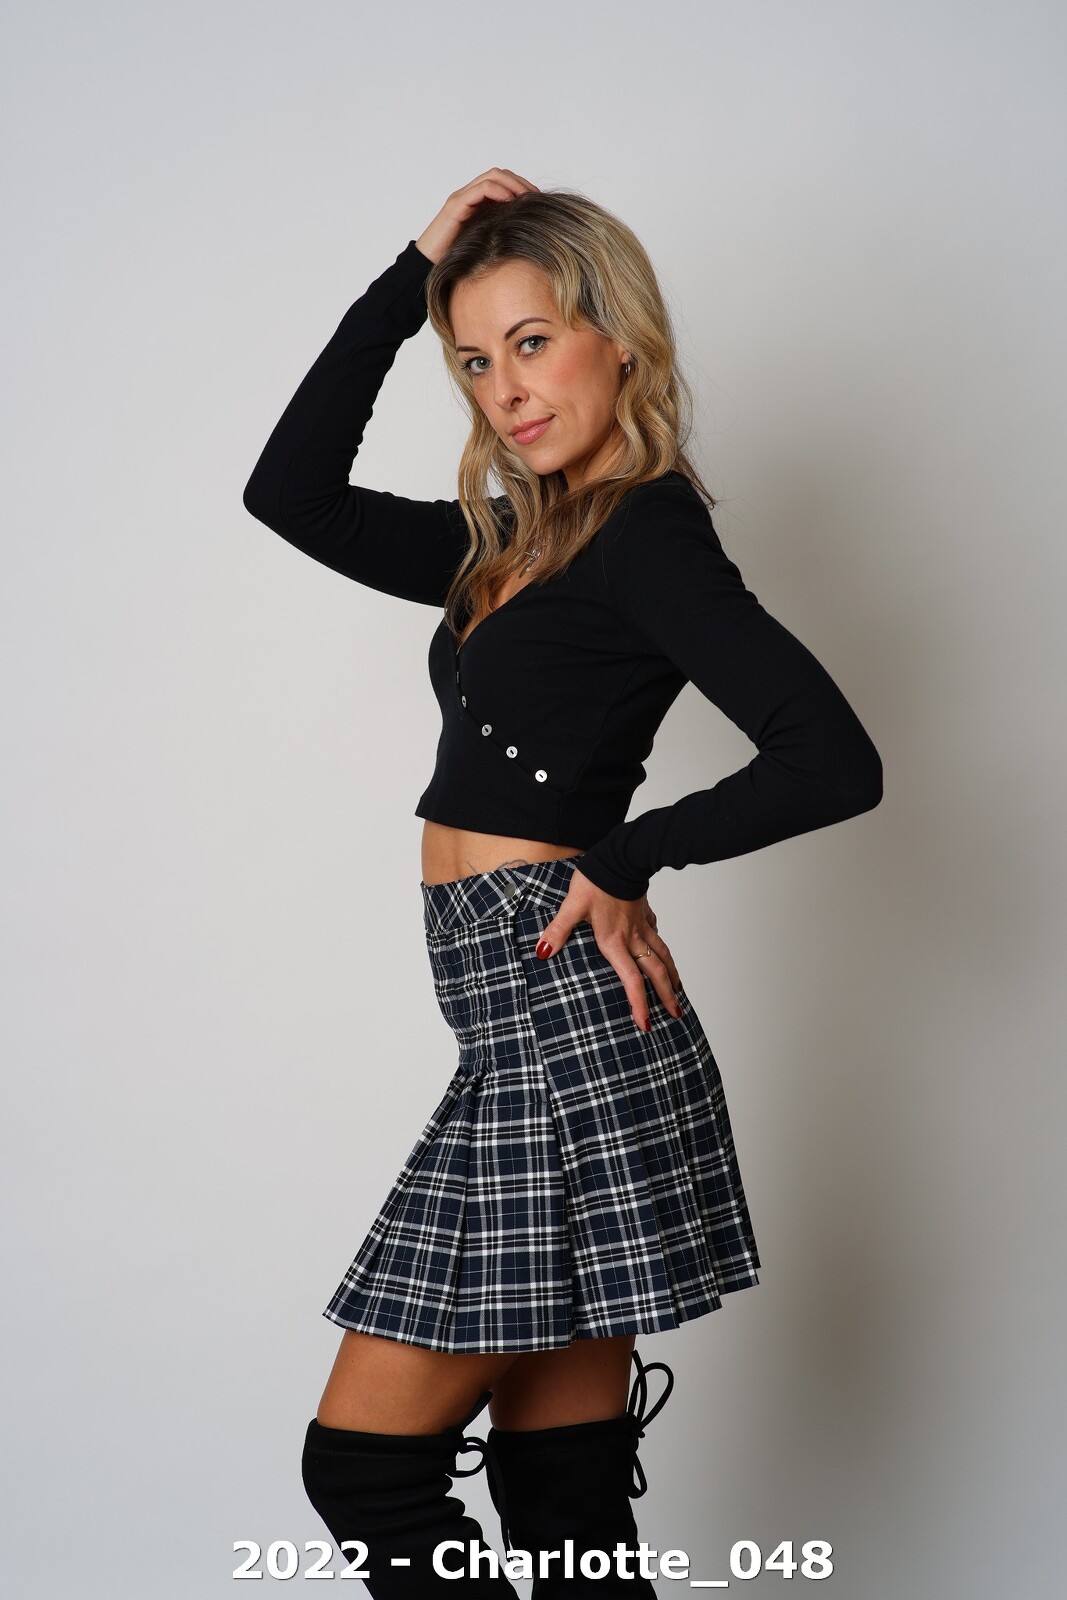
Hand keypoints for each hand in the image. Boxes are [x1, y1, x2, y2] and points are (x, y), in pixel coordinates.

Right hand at [415, 168, 540, 264]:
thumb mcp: (485, 243)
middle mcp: (469, 195)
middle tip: (536, 198)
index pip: (503, 181)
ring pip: (492, 176)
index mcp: (476, 202)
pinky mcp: (456, 205)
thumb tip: (527, 235)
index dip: (522, 186)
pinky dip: (498, 192)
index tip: (538, 200)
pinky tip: (510, 203)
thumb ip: (500, 233)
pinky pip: (481, 189)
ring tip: (526, 199)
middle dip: (521, 182)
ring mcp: (461, 198)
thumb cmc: (455, 258)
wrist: (427, 265)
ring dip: (513, 184)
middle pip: (500, 174)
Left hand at [534, 867, 684, 1032]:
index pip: (631, 980)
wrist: (620, 856)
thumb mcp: (572, 906)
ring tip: (678, 990)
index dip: (639, 1003)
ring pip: (662, 954)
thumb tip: (542, 952)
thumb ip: (558, 930)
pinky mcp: (644, 911)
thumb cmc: (596, 880)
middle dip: (666, 996)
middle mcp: (632, 937)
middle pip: (655, 972)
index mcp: (614, 941)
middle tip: (675, 1015)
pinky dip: (661, 946)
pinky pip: (656, 933)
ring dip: (671, 974)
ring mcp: (641, 925)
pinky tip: (661, 949)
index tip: (645, 1023)